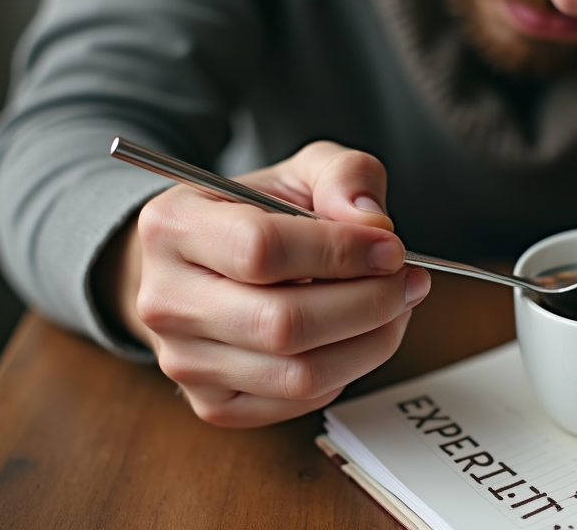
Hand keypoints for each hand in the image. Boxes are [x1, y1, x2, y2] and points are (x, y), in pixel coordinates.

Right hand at [95, 141, 430, 426]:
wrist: (201, 265)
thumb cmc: (254, 215)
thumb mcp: (299, 172)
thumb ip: (344, 176)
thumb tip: (374, 222)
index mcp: (174, 226)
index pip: (262, 251)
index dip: (342, 252)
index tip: (392, 249)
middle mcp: (166, 300)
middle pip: (284, 324)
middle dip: (369, 304)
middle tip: (410, 282)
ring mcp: (185, 361)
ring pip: (298, 374)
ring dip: (369, 343)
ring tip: (396, 308)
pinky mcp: (213, 403)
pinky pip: (297, 403)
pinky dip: (344, 372)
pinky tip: (356, 337)